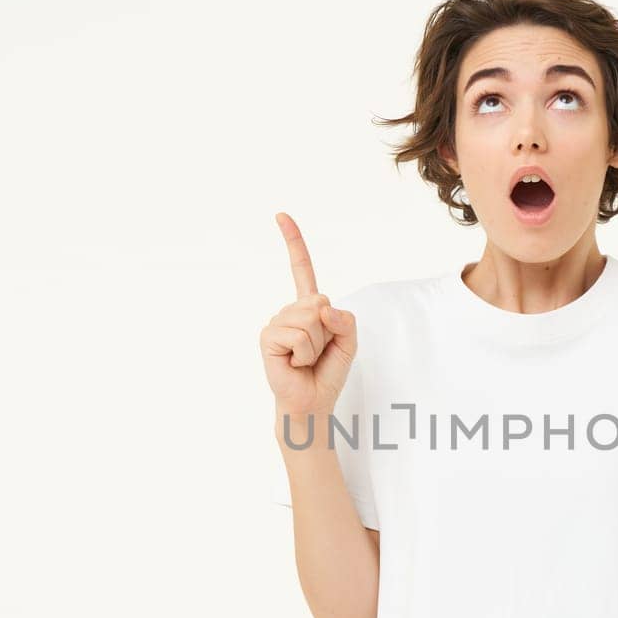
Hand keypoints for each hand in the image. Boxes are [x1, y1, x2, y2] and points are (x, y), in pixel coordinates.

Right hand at [259, 212, 357, 415]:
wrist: (312, 402)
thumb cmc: (327, 373)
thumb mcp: (349, 342)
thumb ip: (345, 320)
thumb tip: (323, 307)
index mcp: (308, 307)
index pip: (302, 269)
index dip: (293, 242)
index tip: (280, 215)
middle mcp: (289, 310)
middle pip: (319, 301)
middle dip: (328, 330)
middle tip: (318, 352)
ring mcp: (276, 322)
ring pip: (310, 319)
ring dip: (317, 345)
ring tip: (307, 359)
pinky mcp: (268, 337)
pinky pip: (298, 335)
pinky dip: (305, 353)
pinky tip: (295, 363)